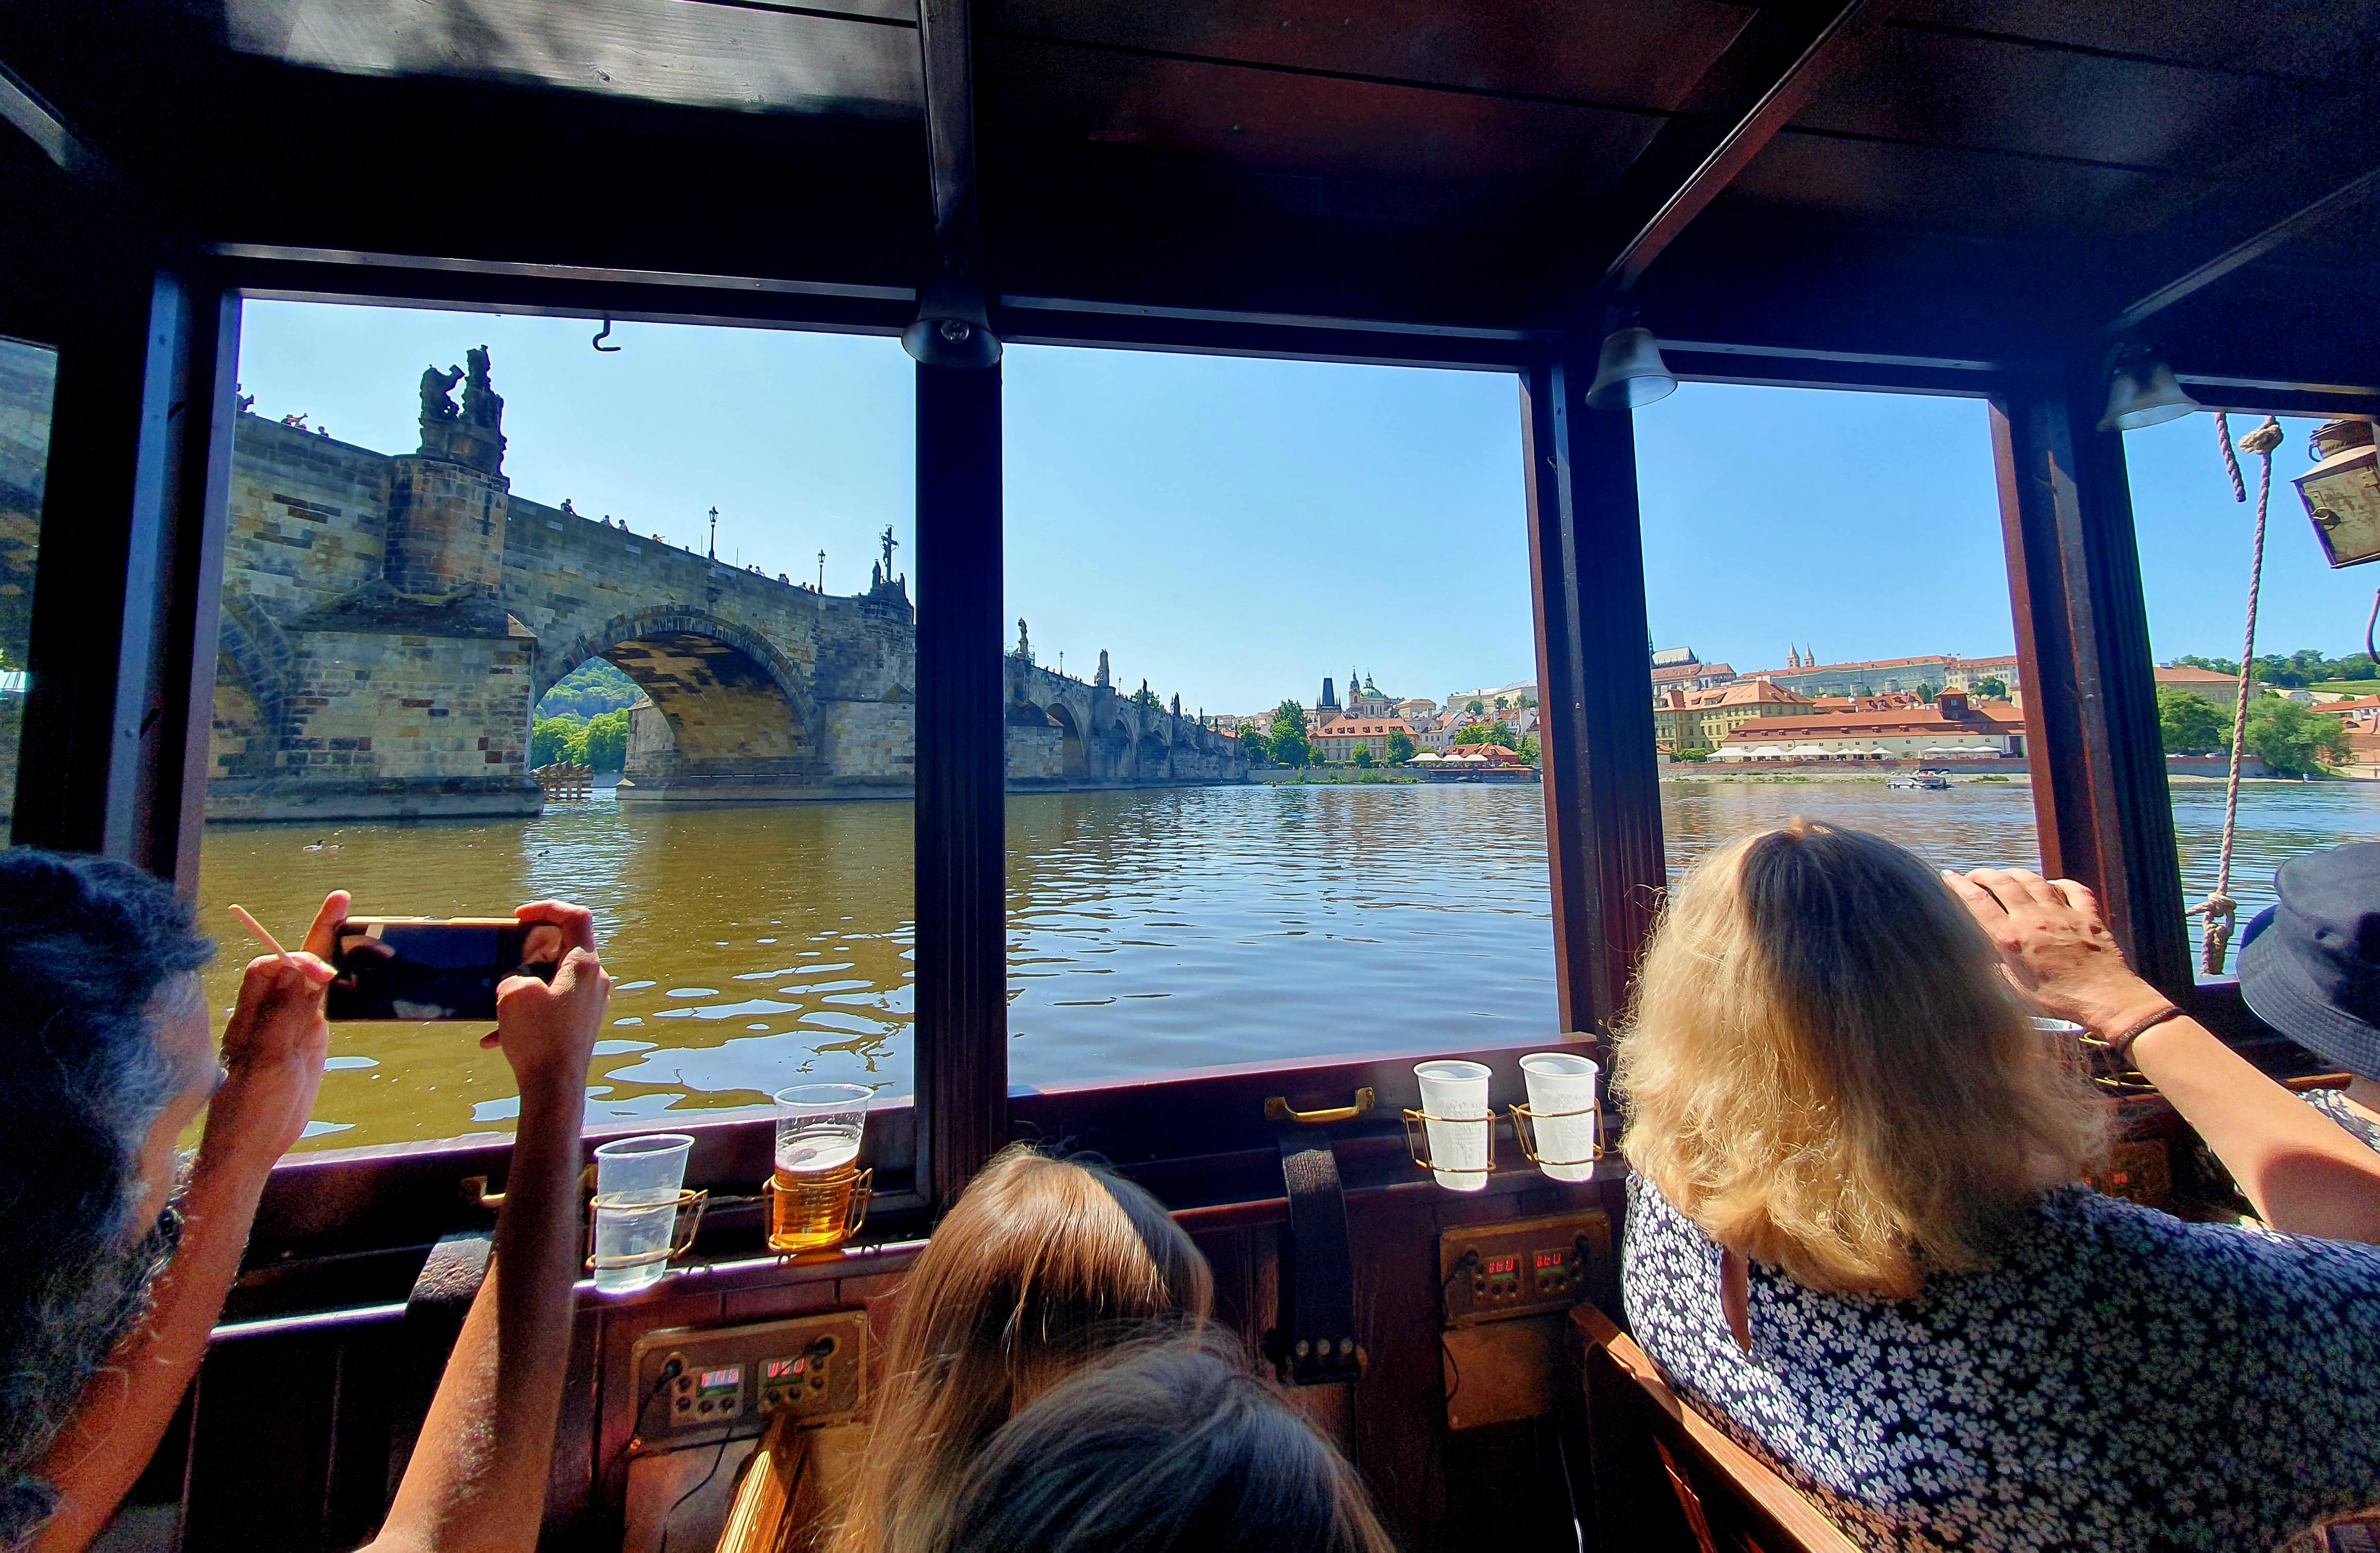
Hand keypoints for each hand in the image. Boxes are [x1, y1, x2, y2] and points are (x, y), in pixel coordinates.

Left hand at [203, 891, 344, 1171]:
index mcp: (252, 1016)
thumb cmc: (251, 1110)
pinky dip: (335, 984)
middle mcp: (269, 1015)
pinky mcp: (306, 1042)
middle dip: (316, 934)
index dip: (298, 952)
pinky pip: (321, 1005)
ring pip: (309, 981)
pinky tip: (352, 972)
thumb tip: (301, 968)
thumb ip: (286, 1014)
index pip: (272, 966)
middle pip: (291, 963)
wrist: (253, 1149)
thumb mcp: (270, 1061)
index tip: (330, 945)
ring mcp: (289, 1027)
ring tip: (351, 923)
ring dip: (328, 954)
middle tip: (341, 900)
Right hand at [480, 901, 608, 1103]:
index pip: (576, 917)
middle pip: (566, 947)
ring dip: (525, 982)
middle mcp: (596, 982)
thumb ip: (515, 974)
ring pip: (555, 978)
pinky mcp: (581, 1025)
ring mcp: (591, 1004)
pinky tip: (494, 1037)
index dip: (548, 907)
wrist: (555, 1089)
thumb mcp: (513, 994)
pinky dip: (526, 1013)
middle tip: (507, 956)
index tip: (520, 916)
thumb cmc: (538, 1039)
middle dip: (531, 948)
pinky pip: (552, 1008)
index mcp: (586, 966)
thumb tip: (520, 981)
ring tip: (499, 998)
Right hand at [1941, 868, 2172, 1034]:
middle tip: (1976, 875)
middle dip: (1985, 874)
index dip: (1959, 885)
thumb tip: (1992, 958)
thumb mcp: (2018, 989)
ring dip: (2016, 873)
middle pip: (2003, 882)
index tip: (1949, 876)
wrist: (2106, 999)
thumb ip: (2001, 967)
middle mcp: (2034, 919)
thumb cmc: (2060, 1000)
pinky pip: (2073, 888)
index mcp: (2011, 938)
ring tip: (2007, 875)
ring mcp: (2062, 914)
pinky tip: (2053, 885)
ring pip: (2034, 879)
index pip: (1978, 902)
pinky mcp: (2087, 915)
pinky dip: (2060, 883)